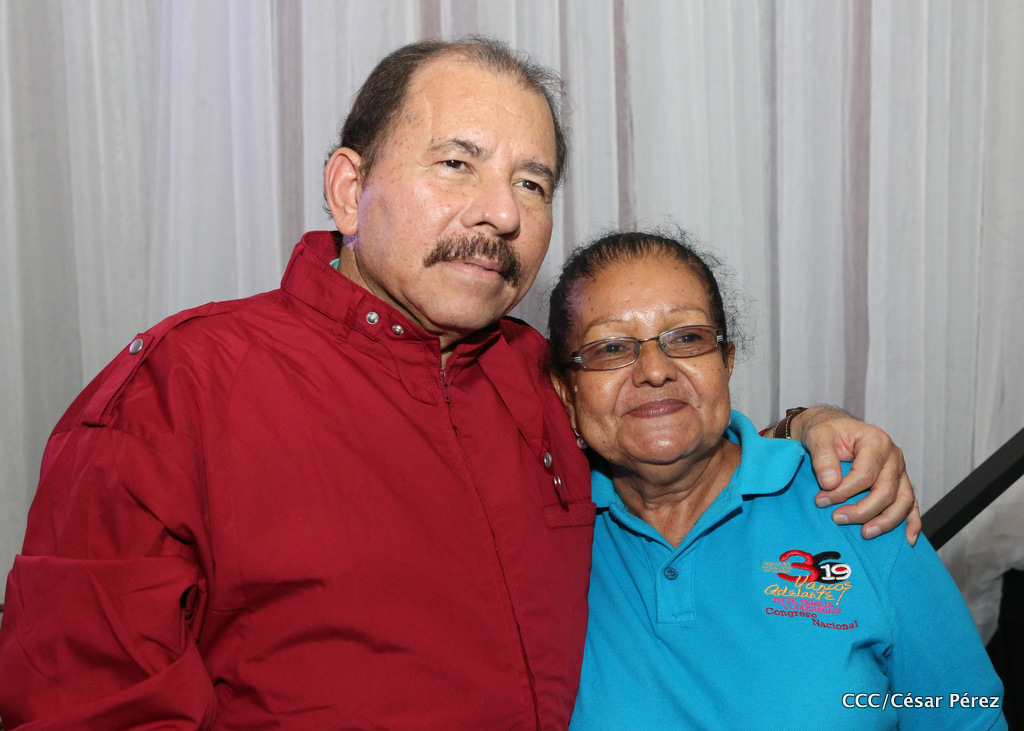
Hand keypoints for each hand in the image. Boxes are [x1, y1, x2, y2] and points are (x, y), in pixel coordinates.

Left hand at [788, 406, 919, 544]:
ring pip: (902, 502)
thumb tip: (830, 483)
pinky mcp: (900, 484)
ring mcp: (899, 472)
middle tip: (837, 518)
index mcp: (876, 441)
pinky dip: (912, 523)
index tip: (821, 500)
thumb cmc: (826, 433)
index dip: (844, 491)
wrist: (833, 430)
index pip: (865, 474)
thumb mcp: (818, 437)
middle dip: (862, 510)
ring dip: (885, 521)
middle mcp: (893, 457)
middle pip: (886, 491)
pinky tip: (908, 539)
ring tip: (865, 533)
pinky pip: (911, 505)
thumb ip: (822, 458)